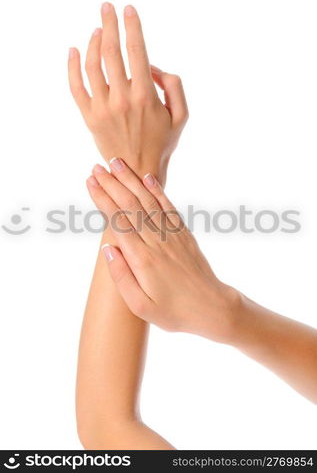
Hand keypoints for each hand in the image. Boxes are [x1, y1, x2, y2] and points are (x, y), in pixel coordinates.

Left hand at [68, 3, 187, 183]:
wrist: (137, 173)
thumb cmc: (162, 144)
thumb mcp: (181, 116)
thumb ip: (174, 86)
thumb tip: (153, 69)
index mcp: (145, 96)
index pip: (136, 50)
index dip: (132, 26)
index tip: (128, 10)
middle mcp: (122, 99)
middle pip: (111, 51)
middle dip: (109, 24)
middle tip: (107, 7)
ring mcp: (103, 108)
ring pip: (93, 65)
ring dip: (93, 42)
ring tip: (97, 30)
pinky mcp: (90, 117)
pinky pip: (76, 87)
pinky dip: (73, 66)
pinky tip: (74, 51)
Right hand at [86, 159, 240, 343]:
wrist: (212, 307)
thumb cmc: (174, 312)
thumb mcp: (141, 306)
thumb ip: (121, 278)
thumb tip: (107, 248)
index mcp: (142, 259)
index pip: (118, 221)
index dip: (103, 199)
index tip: (90, 182)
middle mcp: (157, 241)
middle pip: (130, 205)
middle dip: (112, 184)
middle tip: (96, 167)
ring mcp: (172, 235)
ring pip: (148, 201)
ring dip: (131, 181)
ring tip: (116, 163)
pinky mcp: (183, 234)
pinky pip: (168, 207)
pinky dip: (157, 190)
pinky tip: (147, 178)